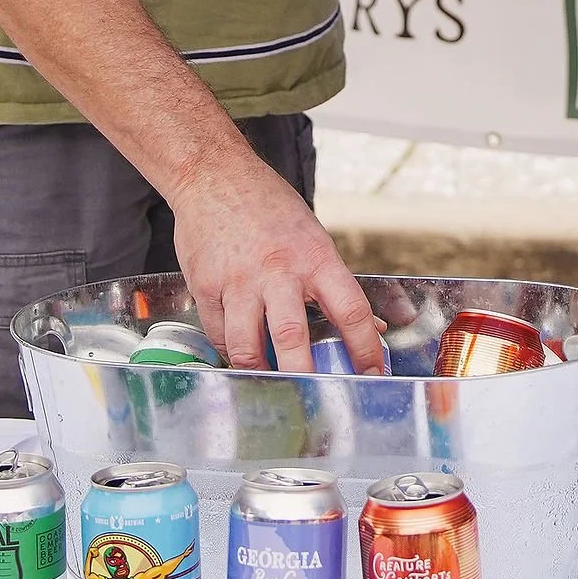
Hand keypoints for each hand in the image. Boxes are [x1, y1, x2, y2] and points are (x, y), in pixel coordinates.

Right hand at [167, 141, 385, 372]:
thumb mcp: (313, 237)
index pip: (350, 309)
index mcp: (314, 257)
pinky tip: (240, 355)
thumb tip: (369, 326)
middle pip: (291, 336)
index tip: (372, 374)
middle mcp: (277, 271)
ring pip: (246, 344)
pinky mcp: (205, 285)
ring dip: (260, 373)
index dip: (365, 348)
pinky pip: (218, 333)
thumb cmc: (268, 207)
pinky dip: (230, 351)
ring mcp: (237, 281)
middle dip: (304, 376)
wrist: (213, 175)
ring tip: (271, 387)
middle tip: (315, 402)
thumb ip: (334, 283)